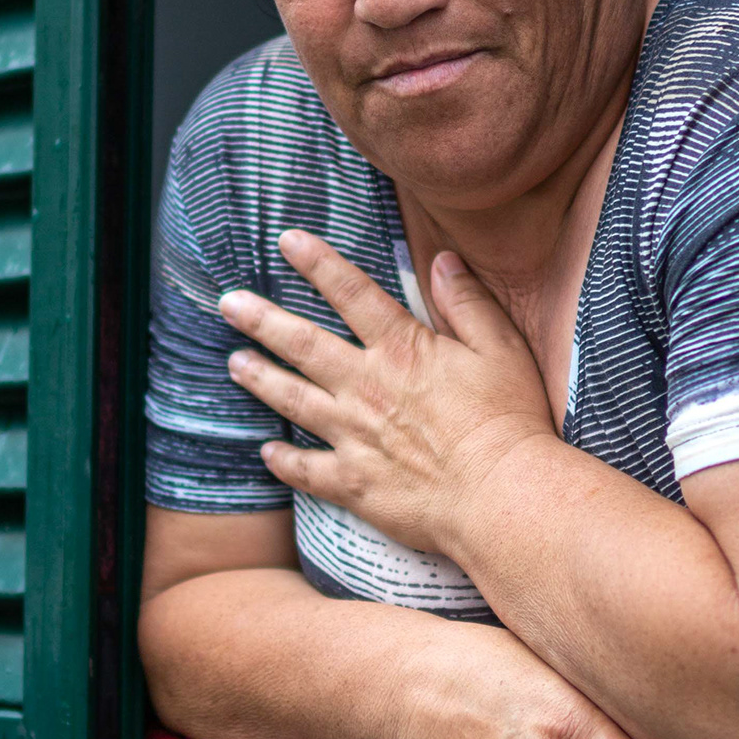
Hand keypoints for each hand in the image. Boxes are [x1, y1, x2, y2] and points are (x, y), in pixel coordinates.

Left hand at [219, 229, 553, 558]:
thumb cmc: (510, 422)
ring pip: (293, 401)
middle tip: (228, 303)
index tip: (287, 241)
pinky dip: (284, 460)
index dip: (317, 263)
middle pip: (303, 345)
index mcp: (403, 350)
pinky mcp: (354, 484)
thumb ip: (467, 303)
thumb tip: (442, 260)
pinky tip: (266, 451)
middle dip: (262, 320)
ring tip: (234, 363)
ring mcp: (354, 437)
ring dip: (261, 379)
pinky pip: (307, 470)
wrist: (501, 497)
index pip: (352, 294)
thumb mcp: (502, 349)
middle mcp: (367, 388)